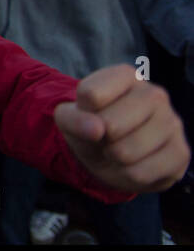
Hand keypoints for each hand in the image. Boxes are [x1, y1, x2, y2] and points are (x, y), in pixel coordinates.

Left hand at [54, 65, 189, 193]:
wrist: (115, 156)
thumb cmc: (92, 128)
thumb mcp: (69, 119)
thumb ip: (74, 120)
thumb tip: (97, 129)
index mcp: (126, 75)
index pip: (91, 95)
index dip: (81, 113)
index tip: (90, 114)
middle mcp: (154, 94)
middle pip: (110, 125)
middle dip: (99, 138)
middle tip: (106, 136)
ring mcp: (172, 122)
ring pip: (126, 152)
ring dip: (113, 158)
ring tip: (118, 150)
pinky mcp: (181, 152)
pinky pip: (140, 173)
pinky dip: (127, 175)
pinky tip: (135, 164)